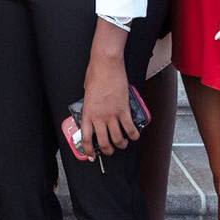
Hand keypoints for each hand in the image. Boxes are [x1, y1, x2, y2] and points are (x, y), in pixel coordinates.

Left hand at [79, 23, 136, 159]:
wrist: (106, 64)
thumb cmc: (95, 74)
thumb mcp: (86, 93)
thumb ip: (90, 106)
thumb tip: (93, 113)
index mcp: (87, 113)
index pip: (86, 138)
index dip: (88, 150)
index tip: (91, 155)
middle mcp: (99, 117)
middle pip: (104, 143)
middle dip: (108, 151)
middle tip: (110, 150)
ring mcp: (111, 114)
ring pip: (118, 139)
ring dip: (121, 144)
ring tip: (123, 143)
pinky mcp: (124, 109)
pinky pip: (130, 128)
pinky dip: (133, 135)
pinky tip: (134, 136)